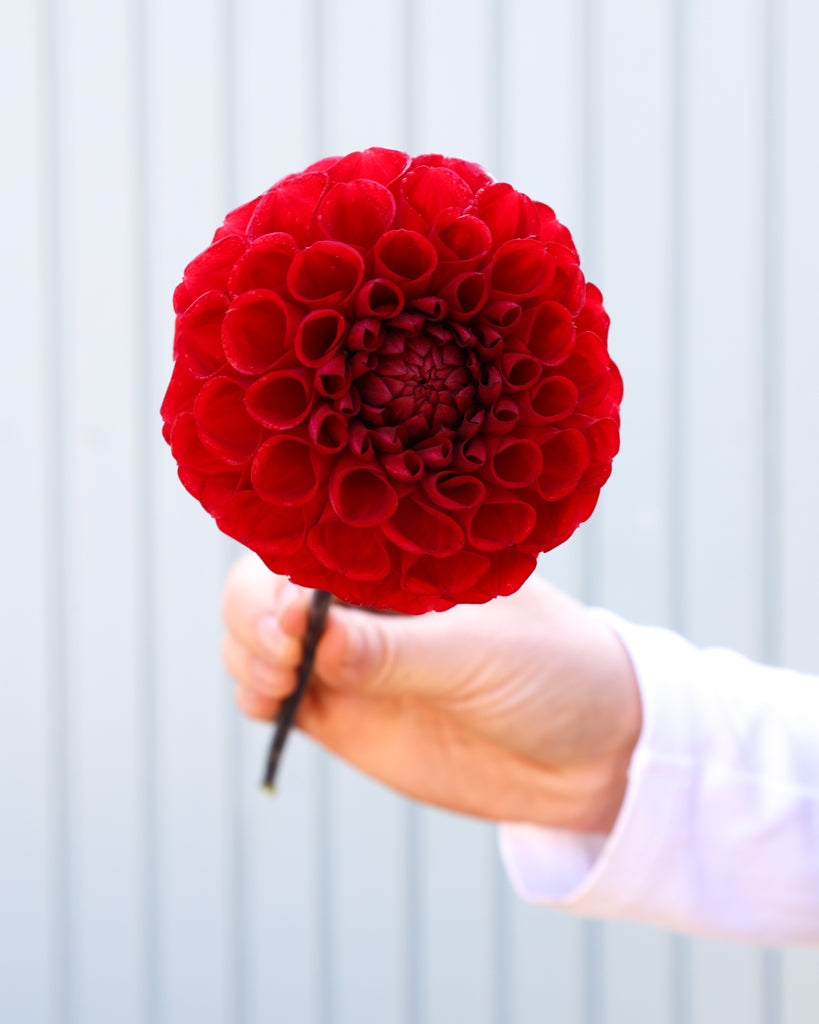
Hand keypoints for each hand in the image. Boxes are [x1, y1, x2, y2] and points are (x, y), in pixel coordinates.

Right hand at [222, 554, 641, 831]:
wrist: (590, 756)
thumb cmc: (554, 672)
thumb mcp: (482, 655)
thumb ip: (397, 651)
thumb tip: (313, 634)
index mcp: (400, 557)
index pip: (311, 538)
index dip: (281, 568)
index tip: (292, 612)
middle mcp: (363, 598)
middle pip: (263, 585)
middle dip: (253, 616)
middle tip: (285, 656)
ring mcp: (348, 655)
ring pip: (254, 639)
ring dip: (246, 655)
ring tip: (282, 684)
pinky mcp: (341, 709)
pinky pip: (271, 694)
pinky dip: (254, 694)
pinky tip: (273, 704)